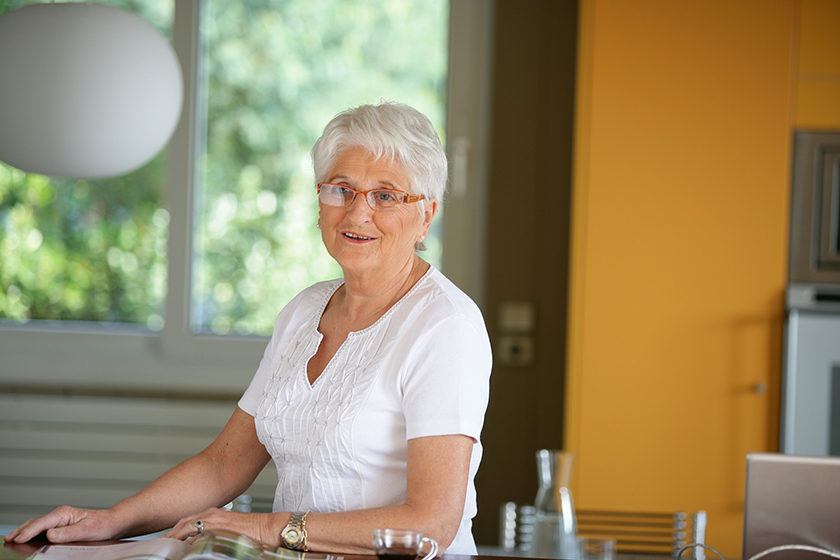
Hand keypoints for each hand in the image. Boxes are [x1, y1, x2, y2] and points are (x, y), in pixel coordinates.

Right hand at [4, 506, 119, 543]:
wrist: (111, 523)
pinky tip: (27, 537)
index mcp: (64, 514)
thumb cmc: (101, 525)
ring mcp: (60, 519)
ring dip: (24, 531)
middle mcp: (61, 514)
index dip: (28, 532)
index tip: (18, 540)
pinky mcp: (61, 524)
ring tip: (12, 538)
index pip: (42, 523)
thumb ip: (67, 533)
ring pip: (38, 524)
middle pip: (36, 522)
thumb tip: (49, 534)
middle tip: (8, 539)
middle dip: (21, 531)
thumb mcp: (85, 530)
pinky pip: (42, 527)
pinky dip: (32, 531)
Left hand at [164, 508, 282, 547]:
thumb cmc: (255, 532)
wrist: (271, 528)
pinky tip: (178, 550)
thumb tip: (200, 545)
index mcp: (213, 515)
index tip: (166, 541)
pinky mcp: (217, 528)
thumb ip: (214, 535)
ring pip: (185, 527)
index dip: (174, 532)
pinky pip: (195, 535)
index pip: (186, 522)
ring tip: (162, 549)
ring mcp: (213, 520)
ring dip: (173, 537)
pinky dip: (185, 542)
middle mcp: (211, 514)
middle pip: (182, 523)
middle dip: (169, 534)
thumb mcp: (229, 531)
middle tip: (158, 546)